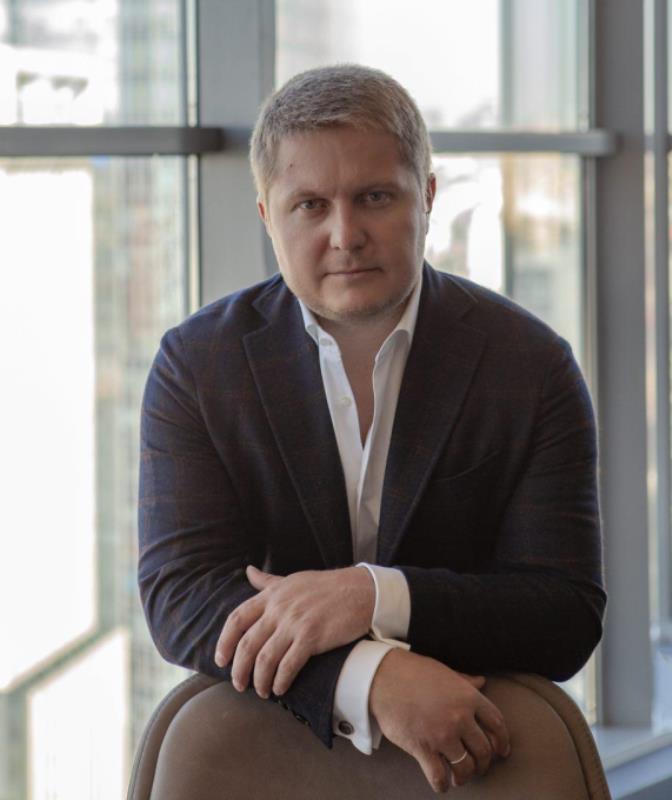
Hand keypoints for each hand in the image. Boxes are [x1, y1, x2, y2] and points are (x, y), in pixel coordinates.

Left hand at [214, 565, 374, 697]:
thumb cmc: (327, 586)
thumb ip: (268, 581)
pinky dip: (281, 681)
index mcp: (272, 595)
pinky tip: (281, 689)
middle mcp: (279, 609)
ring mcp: (295, 623)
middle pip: (247, 644)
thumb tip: (248, 571)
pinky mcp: (312, 637)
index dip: (225, 642)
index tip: (220, 659)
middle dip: (239, 669)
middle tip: (238, 684)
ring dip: (259, 680)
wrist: (361, 591)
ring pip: (264, 659)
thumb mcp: (292, 579)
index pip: (237, 619)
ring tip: (261, 691)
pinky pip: (288, 665)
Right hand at [370, 649, 509, 792]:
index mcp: (468, 697)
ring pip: (465, 767)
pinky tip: (442, 783)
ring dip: (465, 776)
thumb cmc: (413, 672)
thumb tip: (482, 681)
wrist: (383, 677)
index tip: (501, 751)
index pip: (497, 724)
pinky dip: (443, 784)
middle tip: (478, 766)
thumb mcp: (444, 672)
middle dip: (483, 763)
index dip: (502, 741)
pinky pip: (439, 776)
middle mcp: (460, 718)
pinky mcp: (422, 748)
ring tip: (460, 777)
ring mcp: (442, 735)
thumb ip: (465, 681)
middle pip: (484, 750)